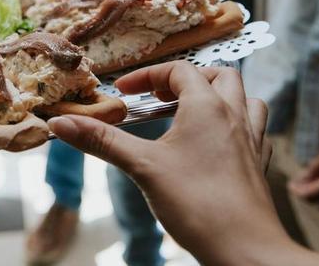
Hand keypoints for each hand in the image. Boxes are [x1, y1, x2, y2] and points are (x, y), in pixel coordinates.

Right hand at [47, 62, 301, 264]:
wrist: (244, 249)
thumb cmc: (198, 204)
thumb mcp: (142, 167)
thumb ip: (102, 141)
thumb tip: (60, 122)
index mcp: (207, 107)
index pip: (178, 70)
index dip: (148, 76)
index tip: (123, 92)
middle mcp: (234, 116)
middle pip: (218, 75)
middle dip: (186, 80)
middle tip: (159, 98)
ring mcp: (251, 140)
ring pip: (245, 99)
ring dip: (219, 97)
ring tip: (192, 114)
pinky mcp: (258, 165)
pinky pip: (253, 131)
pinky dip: (235, 126)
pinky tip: (217, 144)